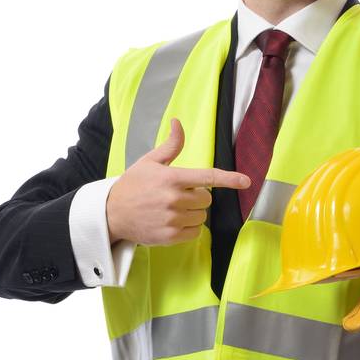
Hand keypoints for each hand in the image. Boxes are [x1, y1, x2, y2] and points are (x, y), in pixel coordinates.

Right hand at [105, 118, 250, 245]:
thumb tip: (178, 122)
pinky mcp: (171, 236)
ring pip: (202, 216)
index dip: (229, 179)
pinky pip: (195, 232)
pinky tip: (173, 222)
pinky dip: (188, 228)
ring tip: (172, 209)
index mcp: (172, 178)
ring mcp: (173, 219)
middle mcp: (174, 199)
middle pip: (207, 199)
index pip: (207, 177)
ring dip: (193, 213)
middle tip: (180, 195)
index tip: (246, 181)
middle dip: (198, 196)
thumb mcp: (149, 162)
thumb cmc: (133, 185)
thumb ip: (170, 146)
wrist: (112, 214)